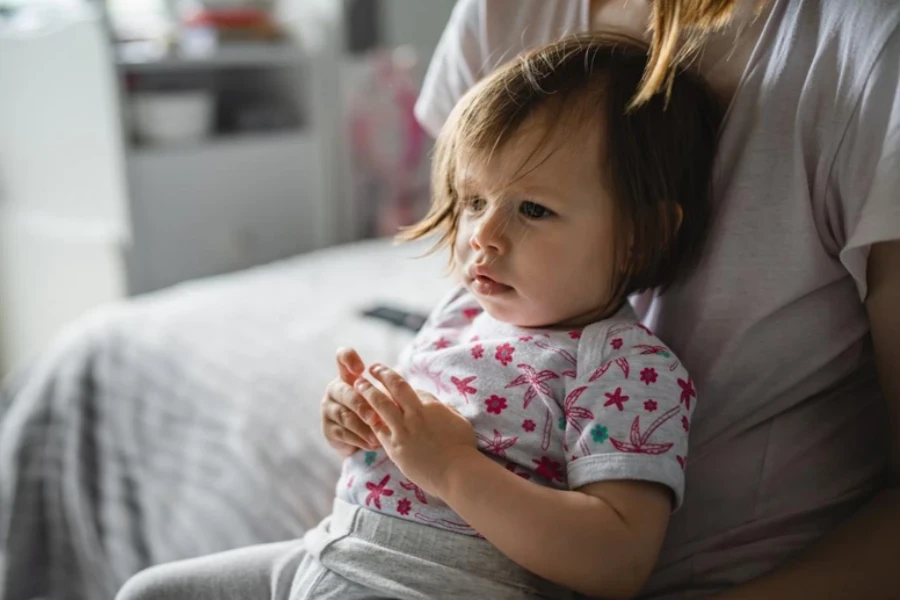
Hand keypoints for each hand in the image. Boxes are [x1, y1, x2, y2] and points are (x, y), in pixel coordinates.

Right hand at [320, 348, 379, 457]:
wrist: (361, 439)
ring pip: (344, 416)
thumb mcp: (382, 398)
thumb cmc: (375, 411)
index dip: (349, 358)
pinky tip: (372, 445)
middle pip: (345, 392)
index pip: (342, 357)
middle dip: (362, 405)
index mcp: (347, 375)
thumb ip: (387, 388)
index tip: (362, 369)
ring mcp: (328, 409)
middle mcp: (334, 389)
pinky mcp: (327, 429)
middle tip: (376, 418)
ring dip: (362, 427)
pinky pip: (343, 434)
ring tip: (378, 437)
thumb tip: (401, 377)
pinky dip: (359, 440)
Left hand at [355, 363, 476, 496]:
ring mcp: (402, 432)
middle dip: (381, 375)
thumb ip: (440, 408)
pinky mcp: (395, 449)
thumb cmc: (462, 447)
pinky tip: (361, 414)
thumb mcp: (456, 419)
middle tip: (371, 368)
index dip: (396, 380)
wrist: (456, 473)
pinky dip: (368, 420)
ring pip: (380, 406)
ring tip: (358, 385)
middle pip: (393, 388)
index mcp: (429, 406)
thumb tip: (428, 401)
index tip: (388, 374)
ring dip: (367, 392)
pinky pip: (377, 431)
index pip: (409, 388)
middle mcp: (414, 415)